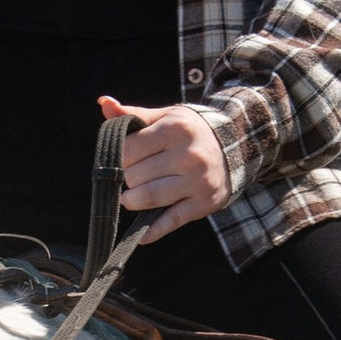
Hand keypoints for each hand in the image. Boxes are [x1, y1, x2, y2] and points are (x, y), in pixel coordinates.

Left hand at [101, 95, 230, 243]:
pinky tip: (141, 237)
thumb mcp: (166, 117)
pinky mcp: (202, 204)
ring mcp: (196, 182)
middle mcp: (187, 156)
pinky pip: (170, 222)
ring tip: (134, 197)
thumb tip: (104, 103)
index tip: (127, 159)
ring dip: (133, 201)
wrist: (236, 147)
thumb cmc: (191, 132)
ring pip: (147, 198)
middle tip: (135, 176)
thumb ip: (134, 114)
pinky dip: (152, 232)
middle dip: (128, 178)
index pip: (127, 150)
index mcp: (174, 130)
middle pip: (134, 176)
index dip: (120, 157)